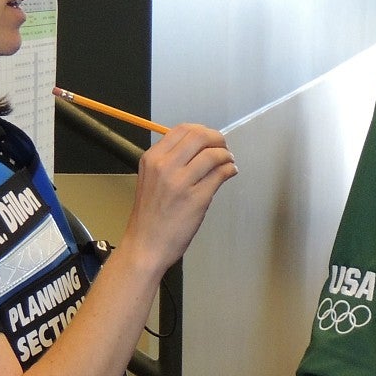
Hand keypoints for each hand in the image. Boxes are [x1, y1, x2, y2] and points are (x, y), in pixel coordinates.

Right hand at [122, 123, 236, 270]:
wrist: (145, 246)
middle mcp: (164, 166)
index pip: (182, 130)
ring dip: (226, 155)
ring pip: (213, 154)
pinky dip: (229, 170)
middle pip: (200, 137)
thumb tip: (200, 147)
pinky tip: (230, 173)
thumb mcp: (151, 179)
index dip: (202, 131)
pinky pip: (220, 174)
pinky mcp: (197, 198)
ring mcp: (181, 182)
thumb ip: (170, 161)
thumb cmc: (150, 215)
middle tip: (224, 148)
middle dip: (217, 139)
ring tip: (229, 162)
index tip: (210, 139)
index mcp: (152, 158)